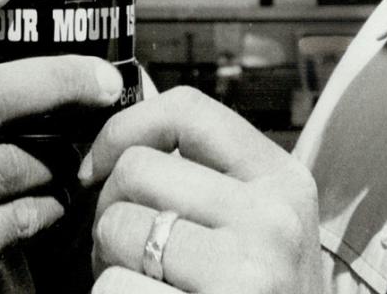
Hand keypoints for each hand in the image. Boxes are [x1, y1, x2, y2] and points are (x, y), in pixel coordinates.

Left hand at [81, 87, 322, 292]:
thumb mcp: (256, 227)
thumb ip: (205, 180)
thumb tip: (118, 138)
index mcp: (284, 182)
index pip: (188, 110)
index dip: (125, 128)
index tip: (103, 165)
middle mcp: (272, 220)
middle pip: (136, 170)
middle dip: (112, 211)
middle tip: (132, 251)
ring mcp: (244, 273)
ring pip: (116, 229)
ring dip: (108, 265)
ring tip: (145, 286)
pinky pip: (113, 289)